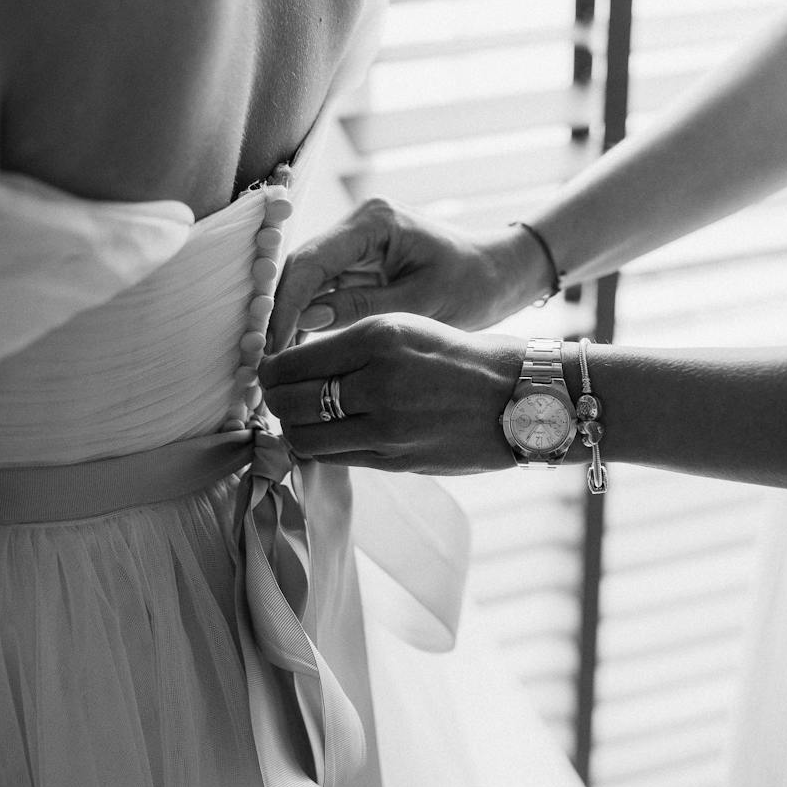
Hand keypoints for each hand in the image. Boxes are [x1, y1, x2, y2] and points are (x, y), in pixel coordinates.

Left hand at [259, 313, 523, 474]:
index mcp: (378, 337)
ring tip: (303, 418)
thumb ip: (348, 345)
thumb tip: (290, 367)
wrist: (517, 395)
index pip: (291, 362)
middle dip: (276, 401)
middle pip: (289, 402)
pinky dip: (320, 448)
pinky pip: (334, 457)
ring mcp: (387, 426)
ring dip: (295, 429)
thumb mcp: (404, 327)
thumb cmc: (457, 356)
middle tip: (279, 397)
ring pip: (304, 437)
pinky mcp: (396, 459)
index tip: (270, 371)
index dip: (270, 371)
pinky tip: (329, 435)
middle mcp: (379, 381)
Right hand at [267, 198, 554, 351]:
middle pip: (303, 269)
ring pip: (309, 282)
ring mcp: (356, 244)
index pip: (312, 260)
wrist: (501, 274)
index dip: (285, 304)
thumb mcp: (424, 302)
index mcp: (374, 222)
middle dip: (282, 314)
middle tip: (268, 363)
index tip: (275, 347)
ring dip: (293, 320)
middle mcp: (358, 226)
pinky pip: (325, 292)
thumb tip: (306, 318)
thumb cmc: (474, 284)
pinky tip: (302, 354)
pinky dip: (312, 320)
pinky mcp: (359, 265)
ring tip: (280, 365)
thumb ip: (365, 308)